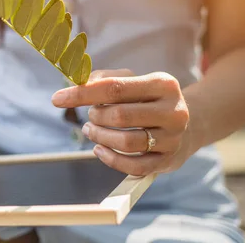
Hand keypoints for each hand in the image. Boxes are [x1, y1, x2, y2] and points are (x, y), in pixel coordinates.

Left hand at [52, 69, 190, 175]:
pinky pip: (134, 165)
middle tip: (89, 117)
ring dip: (100, 137)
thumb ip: (103, 78)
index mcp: (162, 84)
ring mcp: (173, 138)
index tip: (57, 99)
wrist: (187, 123)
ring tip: (90, 130)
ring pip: (126, 142)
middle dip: (95, 116)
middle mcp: (173, 110)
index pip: (114, 88)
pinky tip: (99, 149)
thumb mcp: (132, 80)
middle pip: (119, 116)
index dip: (81, 94)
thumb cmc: (147, 99)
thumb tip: (76, 82)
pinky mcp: (168, 160)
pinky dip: (110, 159)